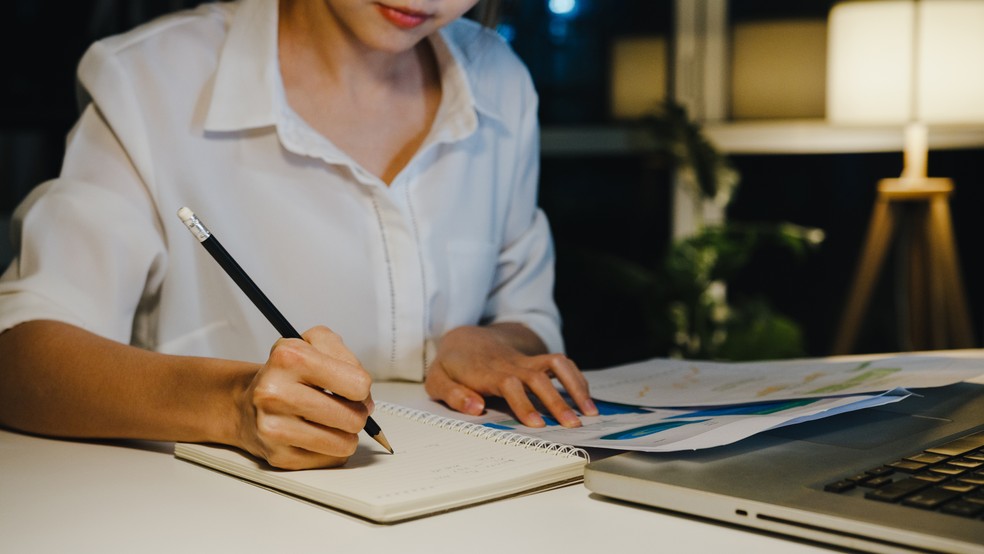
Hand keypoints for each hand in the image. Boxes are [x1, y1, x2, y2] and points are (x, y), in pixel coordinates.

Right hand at [235, 326, 371, 469]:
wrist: (246, 402)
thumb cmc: (287, 374)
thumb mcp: (313, 343)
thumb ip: (346, 357)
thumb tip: (365, 397)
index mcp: (289, 358)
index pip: (358, 384)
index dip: (362, 388)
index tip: (352, 388)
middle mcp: (276, 393)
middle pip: (354, 418)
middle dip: (357, 413)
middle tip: (343, 407)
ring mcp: (274, 428)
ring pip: (344, 444)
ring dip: (346, 434)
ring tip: (331, 421)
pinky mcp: (278, 456)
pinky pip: (330, 460)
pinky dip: (331, 449)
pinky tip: (316, 435)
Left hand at [424, 325, 597, 427]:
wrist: (466, 339)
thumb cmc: (451, 365)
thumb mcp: (437, 380)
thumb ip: (453, 394)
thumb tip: (476, 408)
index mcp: (486, 373)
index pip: (509, 385)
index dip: (524, 404)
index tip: (538, 424)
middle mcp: (510, 365)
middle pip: (538, 378)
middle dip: (557, 401)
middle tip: (573, 425)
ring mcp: (525, 360)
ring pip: (555, 366)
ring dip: (575, 386)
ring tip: (591, 412)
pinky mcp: (535, 360)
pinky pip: (561, 363)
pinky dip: (576, 378)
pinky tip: (587, 398)